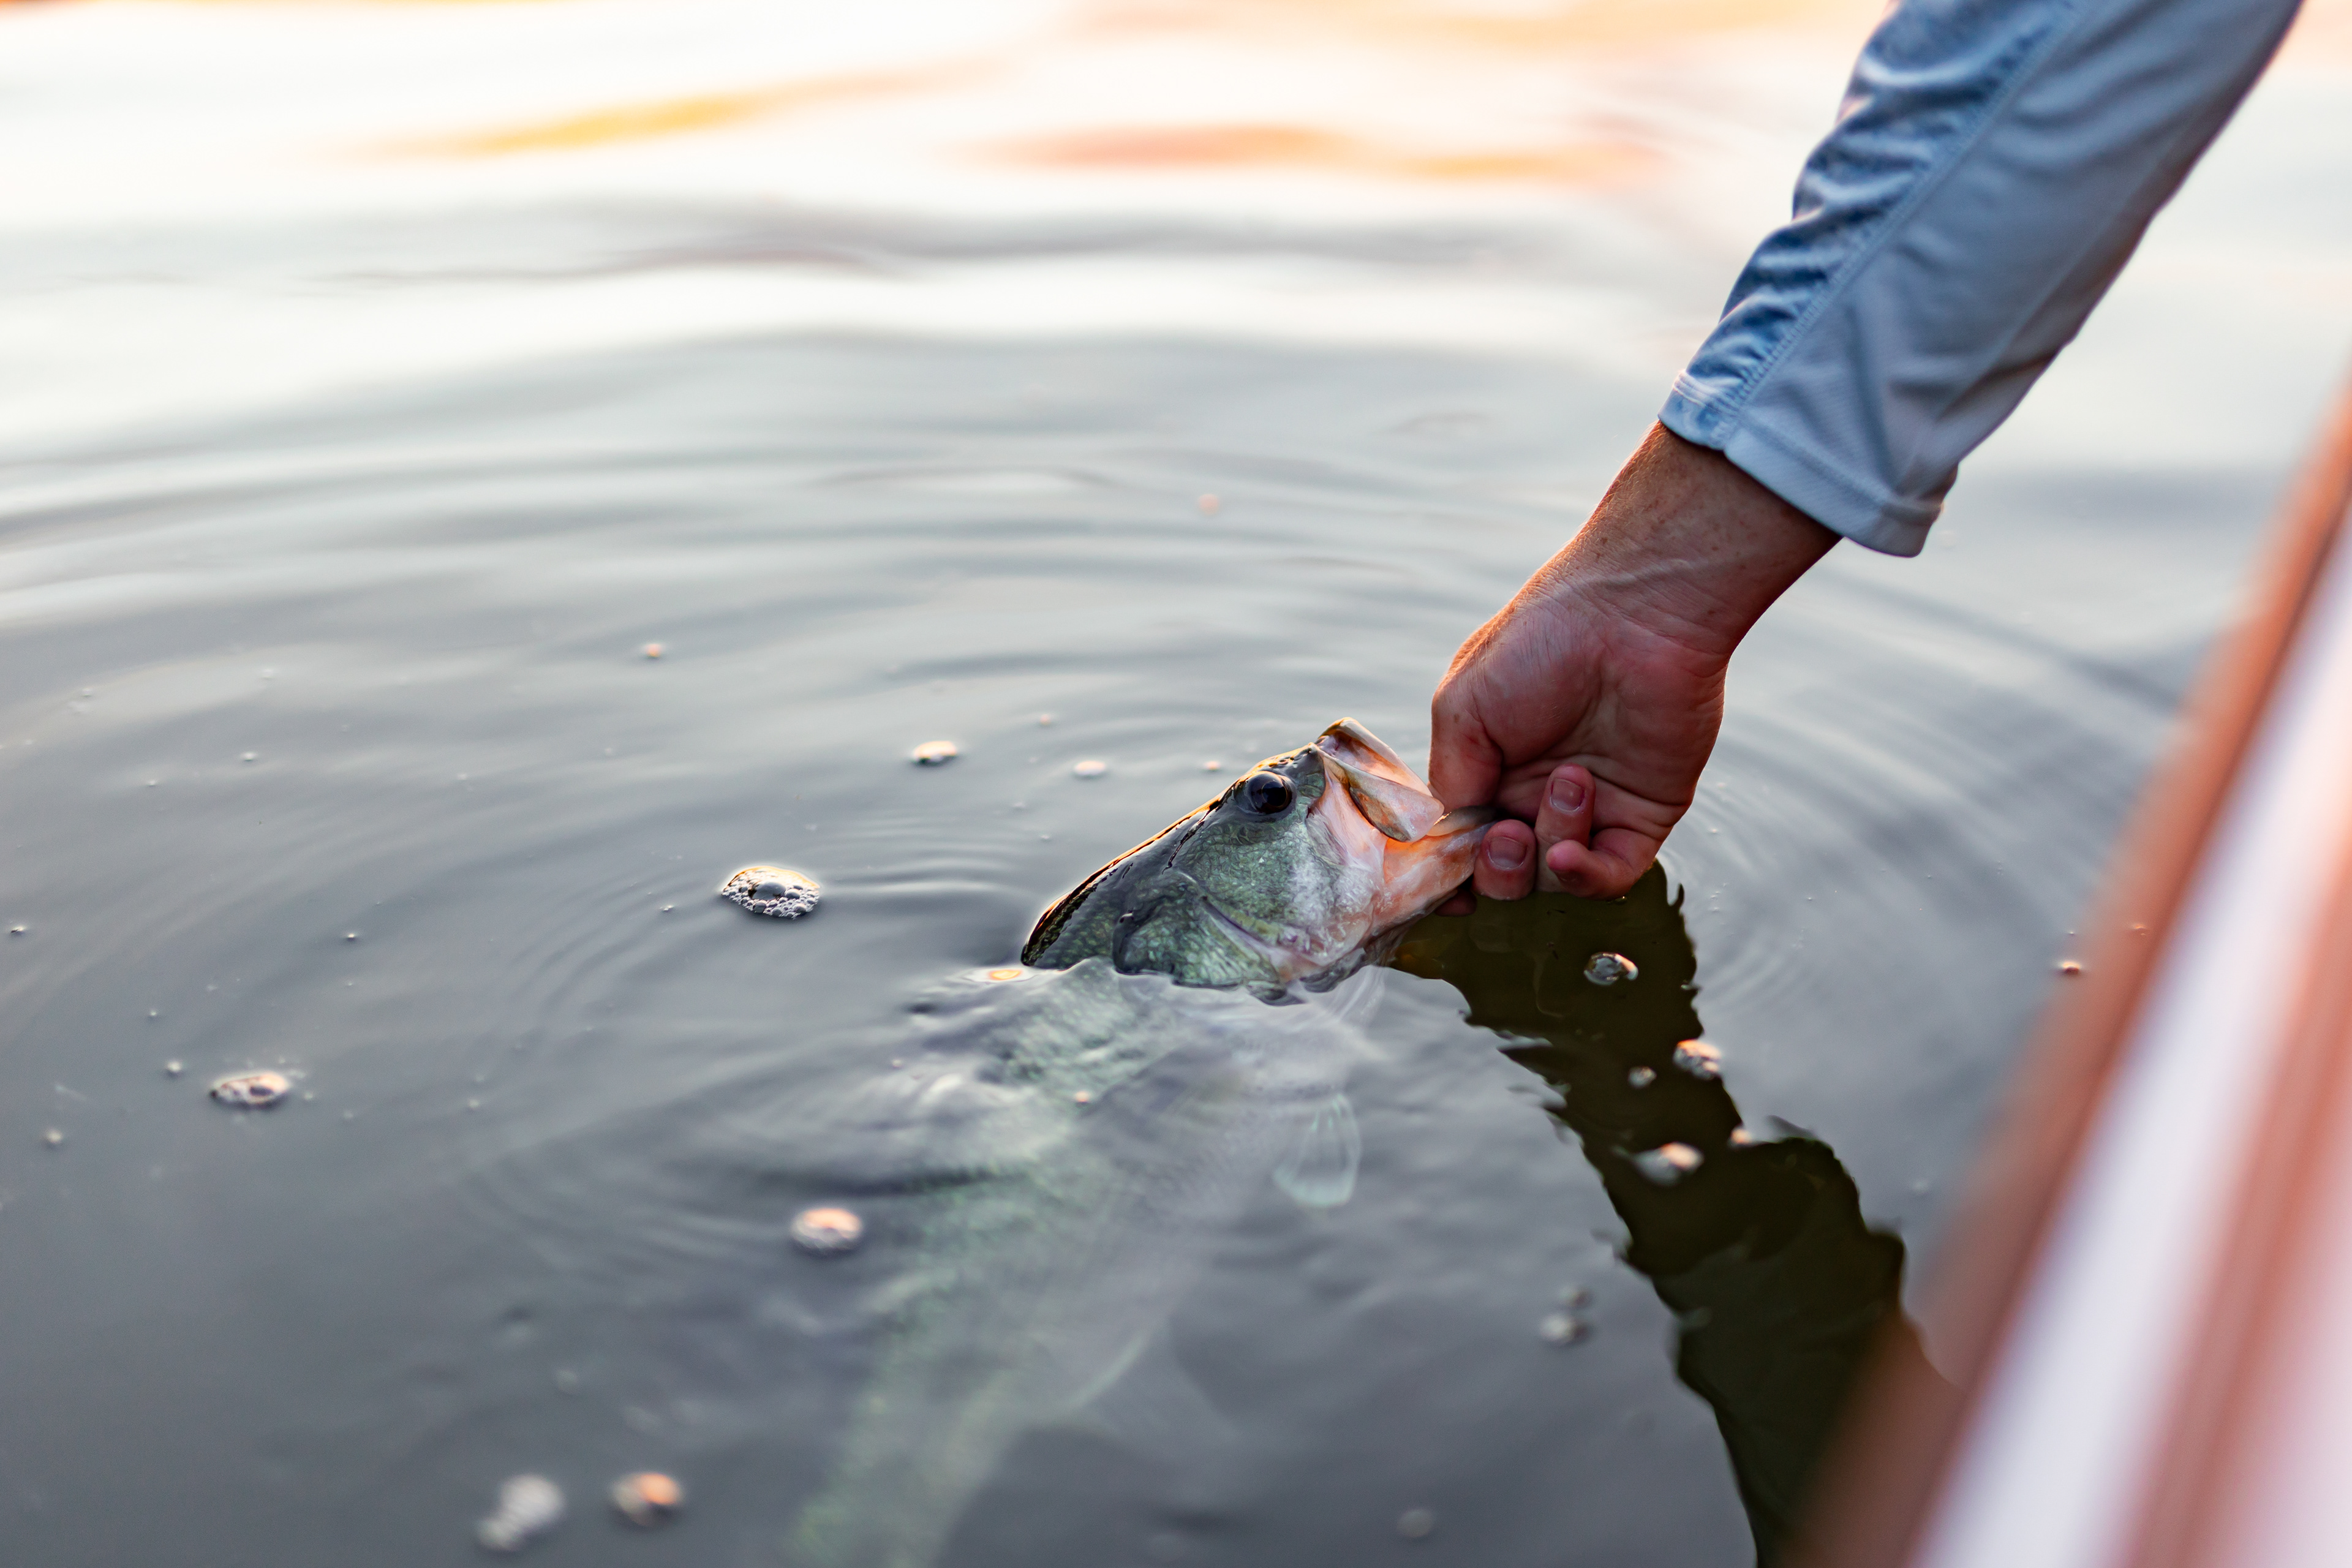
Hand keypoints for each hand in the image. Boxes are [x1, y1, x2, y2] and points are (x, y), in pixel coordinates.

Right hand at [1430, 425, 1835, 900]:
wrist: (1633, 615)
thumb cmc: (1541, 643)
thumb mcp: (1463, 709)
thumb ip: (1450, 783)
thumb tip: (1445, 845)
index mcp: (1489, 765)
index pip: (1461, 840)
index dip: (1446, 870)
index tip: (1440, 886)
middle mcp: (1535, 791)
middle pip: (1502, 872)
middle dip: (1495, 869)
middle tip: (1505, 834)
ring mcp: (1590, 808)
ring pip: (1551, 878)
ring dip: (1547, 846)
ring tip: (1569, 782)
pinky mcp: (1641, 815)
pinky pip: (1609, 876)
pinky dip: (1583, 876)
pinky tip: (1568, 854)